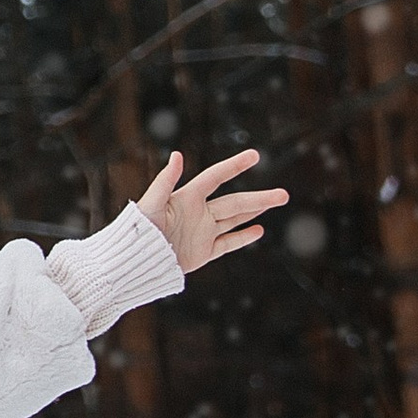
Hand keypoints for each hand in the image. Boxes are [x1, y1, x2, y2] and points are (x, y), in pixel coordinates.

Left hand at [135, 147, 287, 273]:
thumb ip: (165, 180)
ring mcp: (202, 232)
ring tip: (276, 201)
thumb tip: (177, 155)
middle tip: (284, 194)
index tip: (255, 155)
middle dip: (259, 198)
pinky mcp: (202, 252)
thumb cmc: (137, 230)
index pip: (216, 177)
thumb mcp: (151, 203)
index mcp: (187, 198)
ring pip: (234, 219)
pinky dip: (243, 237)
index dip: (234, 166)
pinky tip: (259, 230)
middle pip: (234, 202)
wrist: (133, 262)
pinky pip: (227, 244)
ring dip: (255, 211)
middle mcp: (198, 213)